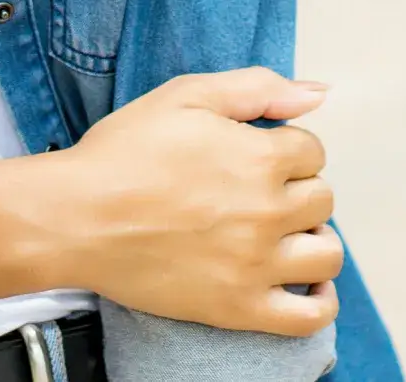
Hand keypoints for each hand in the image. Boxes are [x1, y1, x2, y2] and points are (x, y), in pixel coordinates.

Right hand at [31, 68, 341, 335]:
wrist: (78, 216)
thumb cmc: (125, 151)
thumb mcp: (185, 95)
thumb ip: (256, 88)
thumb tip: (318, 92)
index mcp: (259, 157)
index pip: (312, 150)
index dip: (284, 146)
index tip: (255, 151)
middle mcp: (268, 211)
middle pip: (321, 198)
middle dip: (296, 187)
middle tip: (256, 188)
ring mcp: (257, 264)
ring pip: (326, 254)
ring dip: (312, 237)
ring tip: (279, 230)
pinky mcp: (242, 308)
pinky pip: (311, 316)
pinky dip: (321, 301)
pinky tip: (307, 283)